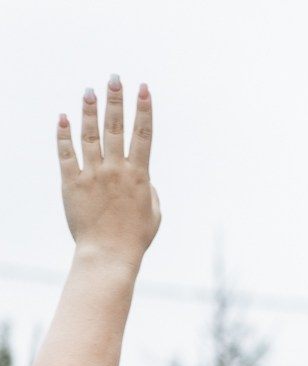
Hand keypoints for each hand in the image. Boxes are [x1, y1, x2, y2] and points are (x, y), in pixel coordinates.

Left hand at [57, 76, 159, 265]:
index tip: (144, 89)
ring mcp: (93, 175)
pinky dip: (63, 135)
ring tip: (89, 91)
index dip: (144, 110)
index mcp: (139, 176)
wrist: (109, 253)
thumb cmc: (136, 236)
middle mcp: (116, 170)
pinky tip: (62, 118)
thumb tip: (145, 178)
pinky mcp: (72, 184)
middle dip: (116, 101)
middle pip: (116, 128)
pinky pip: (66, 155)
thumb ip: (151, 190)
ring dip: (90, 111)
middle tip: (115, 79)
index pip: (143, 135)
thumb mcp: (154, 213)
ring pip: (90, 136)